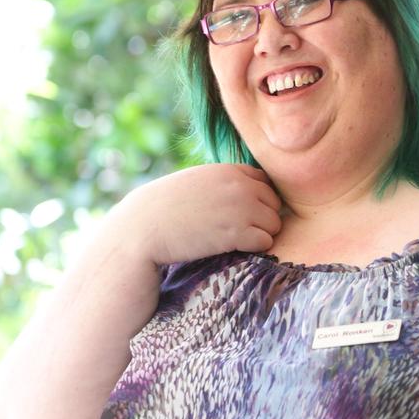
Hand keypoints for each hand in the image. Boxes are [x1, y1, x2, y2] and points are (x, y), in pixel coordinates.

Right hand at [121, 163, 281, 264]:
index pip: (265, 182)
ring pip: (274, 224)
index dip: (258, 199)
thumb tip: (246, 186)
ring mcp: (241, 209)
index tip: (243, 212)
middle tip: (241, 229)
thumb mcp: (197, 181)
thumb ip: (223, 180)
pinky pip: (266, 241)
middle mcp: (241, 186)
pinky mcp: (237, 233)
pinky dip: (255, 248)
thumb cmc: (166, 206)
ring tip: (237, 239)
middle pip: (274, 204)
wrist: (144, 227)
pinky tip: (236, 248)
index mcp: (230, 171)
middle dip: (263, 218)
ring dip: (261, 234)